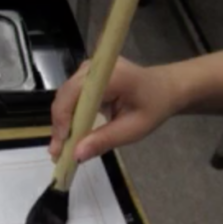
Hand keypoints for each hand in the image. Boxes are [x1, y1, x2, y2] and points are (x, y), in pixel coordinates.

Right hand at [48, 58, 179, 161]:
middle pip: (66, 96)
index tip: (61, 147)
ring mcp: (89, 70)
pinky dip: (69, 117)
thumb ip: (105, 140)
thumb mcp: (133, 129)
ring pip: (65, 98)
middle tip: (58, 154)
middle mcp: (95, 67)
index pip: (75, 93)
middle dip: (60, 126)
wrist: (165, 89)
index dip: (64, 119)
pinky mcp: (87, 76)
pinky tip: (69, 136)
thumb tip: (77, 155)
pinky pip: (72, 98)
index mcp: (111, 75)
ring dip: (62, 123)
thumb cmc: (153, 107)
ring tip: (61, 148)